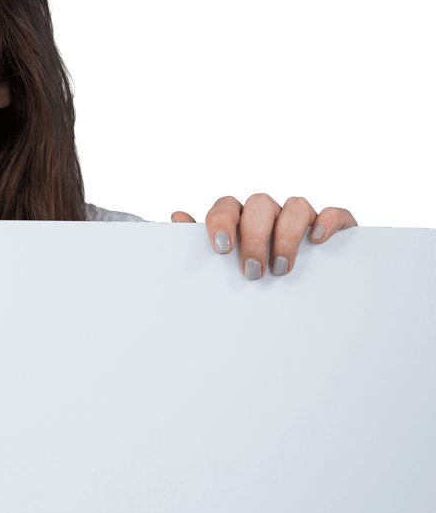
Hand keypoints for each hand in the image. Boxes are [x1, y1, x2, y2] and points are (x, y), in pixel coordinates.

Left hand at [169, 193, 357, 279]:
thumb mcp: (220, 268)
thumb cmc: (244, 279)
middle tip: (252, 272)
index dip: (222, 222)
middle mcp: (267, 214)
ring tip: (281, 269)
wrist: (291, 308)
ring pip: (296, 205)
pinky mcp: (332, 228)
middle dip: (255, 237)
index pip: (226, 207)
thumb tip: (177, 218)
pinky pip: (335, 213)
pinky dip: (328, 221)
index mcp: (238, 219)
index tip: (221, 249)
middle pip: (260, 204)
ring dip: (287, 236)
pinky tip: (318, 240)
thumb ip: (198, 246)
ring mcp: (299, 219)